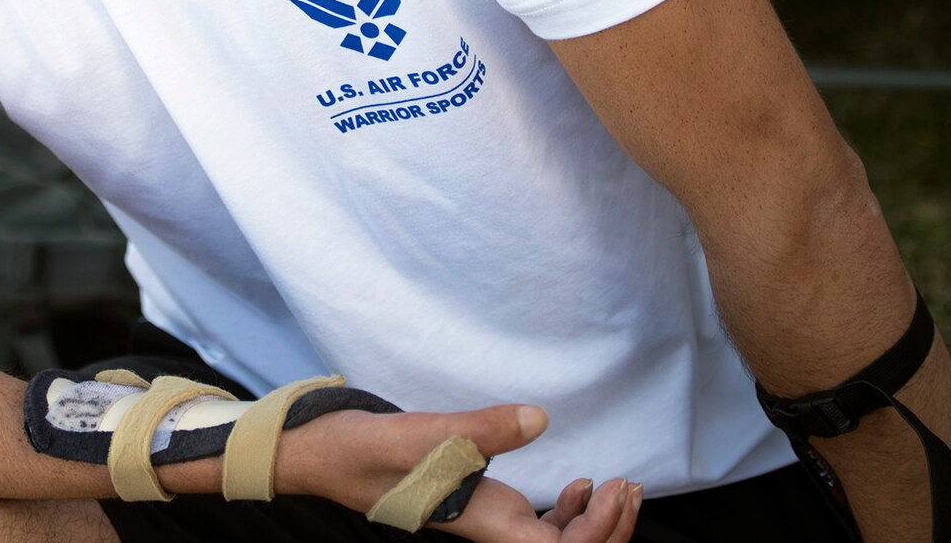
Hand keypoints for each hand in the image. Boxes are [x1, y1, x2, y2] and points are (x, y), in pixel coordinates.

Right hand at [273, 403, 640, 542]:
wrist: (318, 454)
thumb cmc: (358, 450)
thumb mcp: (418, 434)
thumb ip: (477, 429)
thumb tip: (539, 419)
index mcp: (480, 524)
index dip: (597, 534)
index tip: (614, 487)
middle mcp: (489, 528)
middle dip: (610, 532)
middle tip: (631, 486)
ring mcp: (487, 516)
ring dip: (597, 524)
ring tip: (620, 487)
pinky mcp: (480, 499)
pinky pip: (539, 524)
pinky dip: (570, 512)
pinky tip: (580, 485)